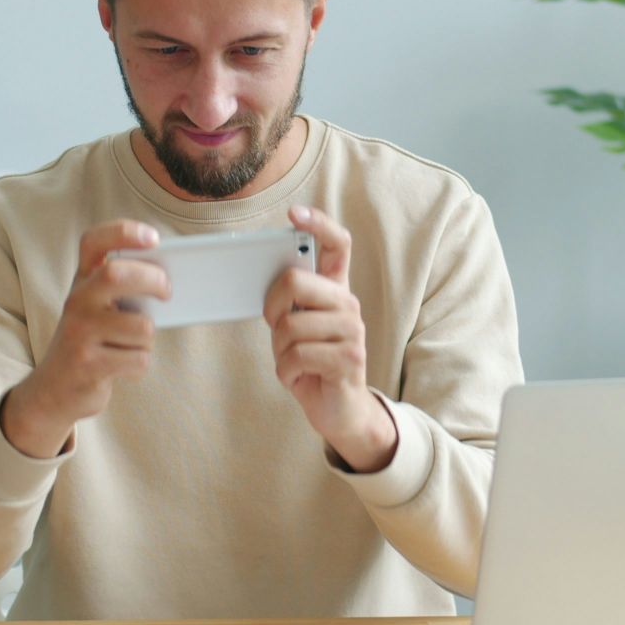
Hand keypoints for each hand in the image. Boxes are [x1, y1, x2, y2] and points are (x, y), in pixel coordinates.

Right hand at [1, 220, 167, 457]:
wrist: (54, 390)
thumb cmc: (90, 341)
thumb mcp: (98, 308)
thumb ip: (123, 290)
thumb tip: (168, 281)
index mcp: (82, 281)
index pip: (94, 241)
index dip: (124, 232)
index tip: (153, 238)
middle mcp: (76, 301)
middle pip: (117, 274)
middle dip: (153, 280)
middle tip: (167, 292)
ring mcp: (79, 333)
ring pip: (140, 327)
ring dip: (147, 339)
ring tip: (130, 345)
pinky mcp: (88, 364)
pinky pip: (138, 358)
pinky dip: (139, 364)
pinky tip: (121, 366)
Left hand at [264, 205, 397, 471]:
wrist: (339, 410)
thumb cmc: (312, 363)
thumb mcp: (298, 326)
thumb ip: (293, 302)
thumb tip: (274, 280)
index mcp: (336, 290)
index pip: (338, 244)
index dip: (318, 224)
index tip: (295, 214)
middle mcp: (348, 304)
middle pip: (295, 281)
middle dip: (272, 308)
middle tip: (276, 327)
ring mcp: (352, 331)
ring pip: (290, 326)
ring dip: (279, 351)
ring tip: (293, 360)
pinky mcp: (349, 360)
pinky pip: (297, 356)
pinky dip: (287, 371)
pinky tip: (300, 376)